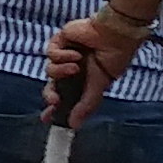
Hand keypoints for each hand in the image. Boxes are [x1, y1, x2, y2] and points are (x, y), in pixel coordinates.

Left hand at [46, 12, 149, 126]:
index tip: (47, 118)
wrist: (115, 36)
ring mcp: (64, 55)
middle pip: (51, 85)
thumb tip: (74, 125)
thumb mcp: (99, 86)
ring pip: (50, 70)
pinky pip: (51, 53)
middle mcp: (70, 69)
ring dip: (61, 71)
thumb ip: (85, 105)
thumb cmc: (112, 59)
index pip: (63, 96)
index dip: (53, 107)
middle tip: (55, 100)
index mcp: (80, 80)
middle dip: (51, 94)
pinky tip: (76, 53)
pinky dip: (62, 55)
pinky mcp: (59, 41)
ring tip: (76, 67)